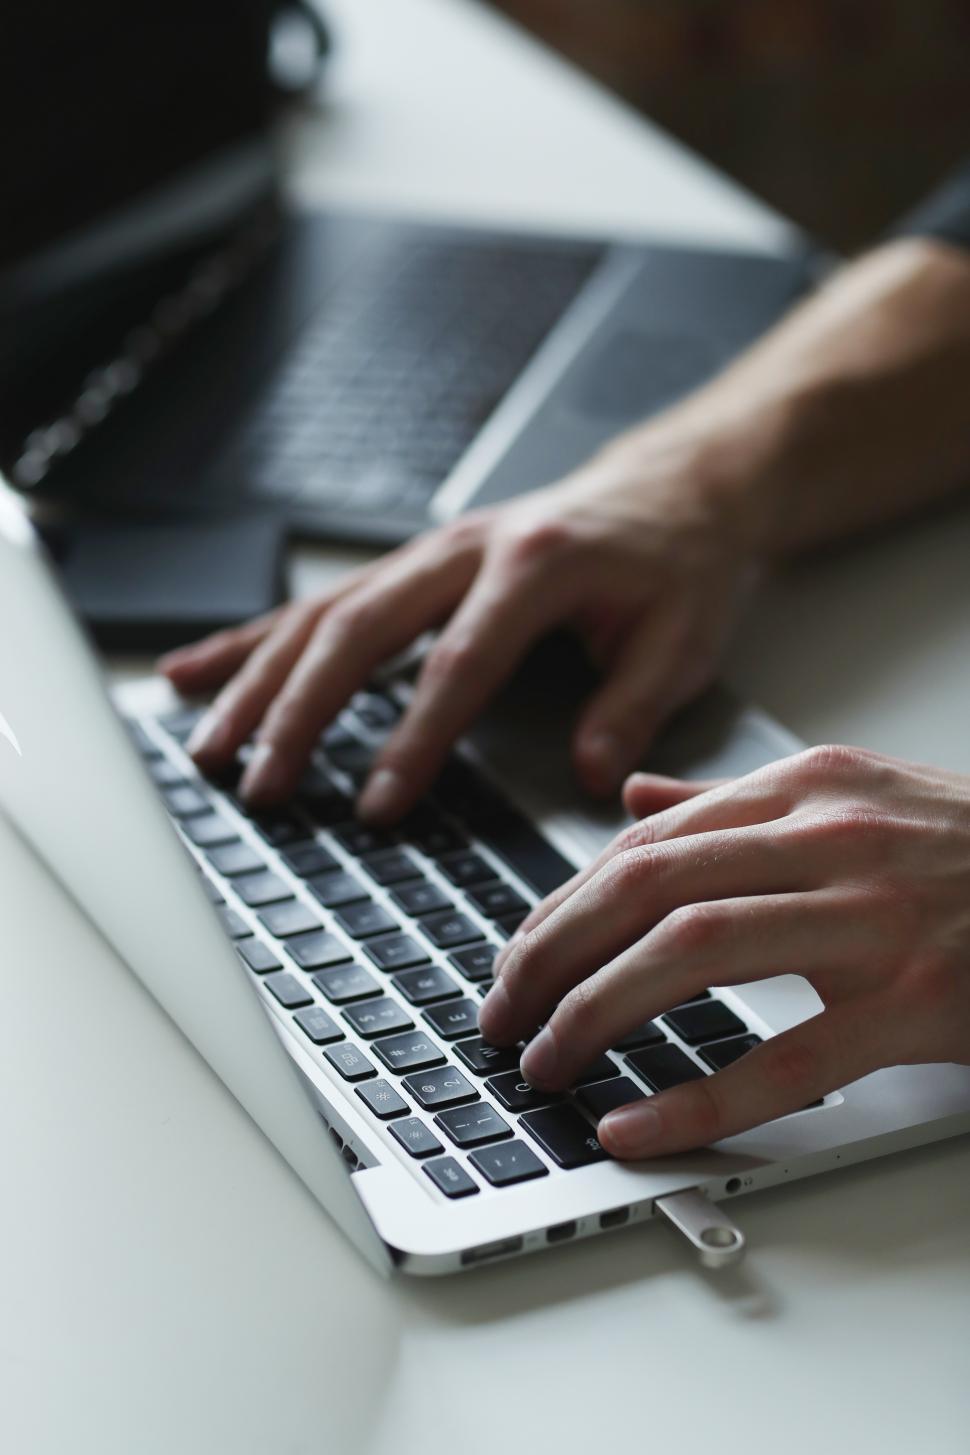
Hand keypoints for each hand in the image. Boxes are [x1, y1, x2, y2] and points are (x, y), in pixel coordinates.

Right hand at [159, 428, 761, 820]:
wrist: (669, 488)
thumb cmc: (676, 562)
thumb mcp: (682, 636)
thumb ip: (632, 705)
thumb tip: (588, 776)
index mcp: (535, 566)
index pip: (458, 662)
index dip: (412, 738)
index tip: (375, 803)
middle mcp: (465, 550)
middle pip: (360, 630)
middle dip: (300, 712)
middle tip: (260, 784)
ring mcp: (428, 552)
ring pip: (323, 614)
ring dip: (259, 681)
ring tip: (209, 745)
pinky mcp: (410, 565)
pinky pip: (319, 602)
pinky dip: (255, 638)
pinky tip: (198, 671)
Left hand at [478, 745, 969, 1157]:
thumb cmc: (967, 855)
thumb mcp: (852, 798)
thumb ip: (735, 803)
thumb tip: (635, 802)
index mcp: (806, 789)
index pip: (644, 843)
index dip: (561, 906)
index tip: (517, 959)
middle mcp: (829, 839)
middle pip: (645, 887)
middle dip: (551, 956)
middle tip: (503, 1014)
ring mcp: (873, 919)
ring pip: (690, 954)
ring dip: (596, 1012)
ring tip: (546, 1062)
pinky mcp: (914, 1004)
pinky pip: (783, 1059)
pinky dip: (696, 1099)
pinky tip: (636, 1125)